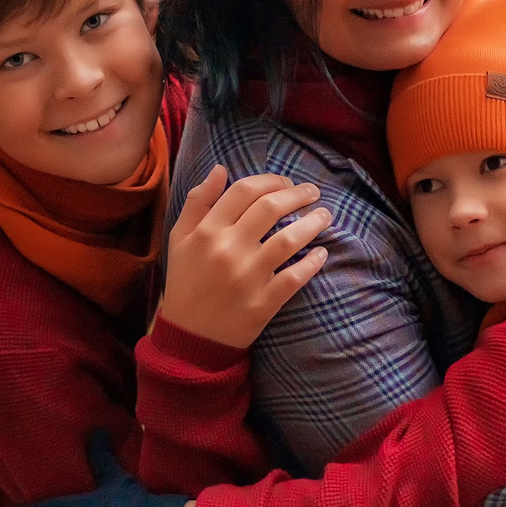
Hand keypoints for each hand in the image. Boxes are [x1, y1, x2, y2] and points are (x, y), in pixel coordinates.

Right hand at [157, 165, 331, 346]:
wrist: (190, 337)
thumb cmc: (186, 282)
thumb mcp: (180, 240)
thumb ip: (198, 202)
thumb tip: (220, 169)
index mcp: (206, 232)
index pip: (244, 191)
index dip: (271, 180)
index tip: (286, 182)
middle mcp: (227, 250)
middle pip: (270, 209)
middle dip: (297, 194)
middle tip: (312, 193)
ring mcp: (247, 278)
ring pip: (288, 240)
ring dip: (312, 223)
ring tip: (325, 215)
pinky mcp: (263, 303)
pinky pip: (294, 278)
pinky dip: (312, 263)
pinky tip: (322, 252)